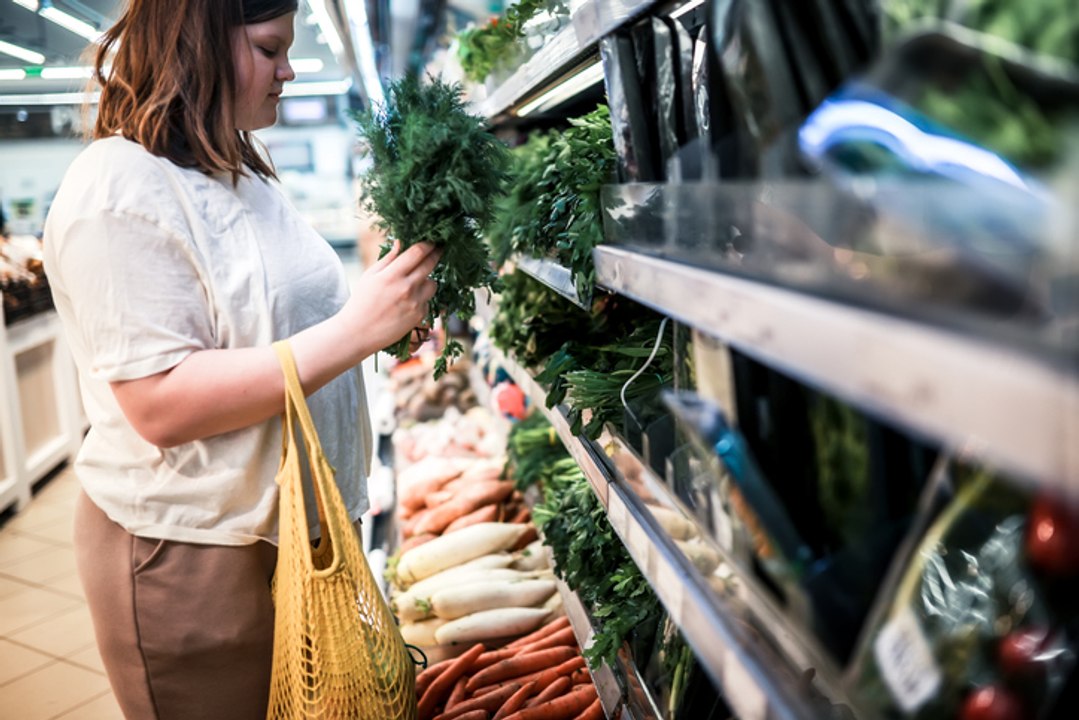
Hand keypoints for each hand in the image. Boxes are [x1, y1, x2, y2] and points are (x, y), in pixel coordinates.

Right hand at [337, 240, 439, 359]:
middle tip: (438, 249)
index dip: (428, 244)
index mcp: (392, 275)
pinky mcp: (419, 316)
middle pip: (430, 264)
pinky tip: (408, 302)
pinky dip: (422, 298)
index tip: (433, 240)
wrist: (359, 333)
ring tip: (415, 282)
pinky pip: (428, 301)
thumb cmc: (361, 302)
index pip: (417, 252)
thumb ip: (388, 258)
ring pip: (433, 283)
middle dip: (436, 254)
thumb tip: (401, 242)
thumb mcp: (370, 276)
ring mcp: (415, 303)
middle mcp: (406, 288)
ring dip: (427, 279)